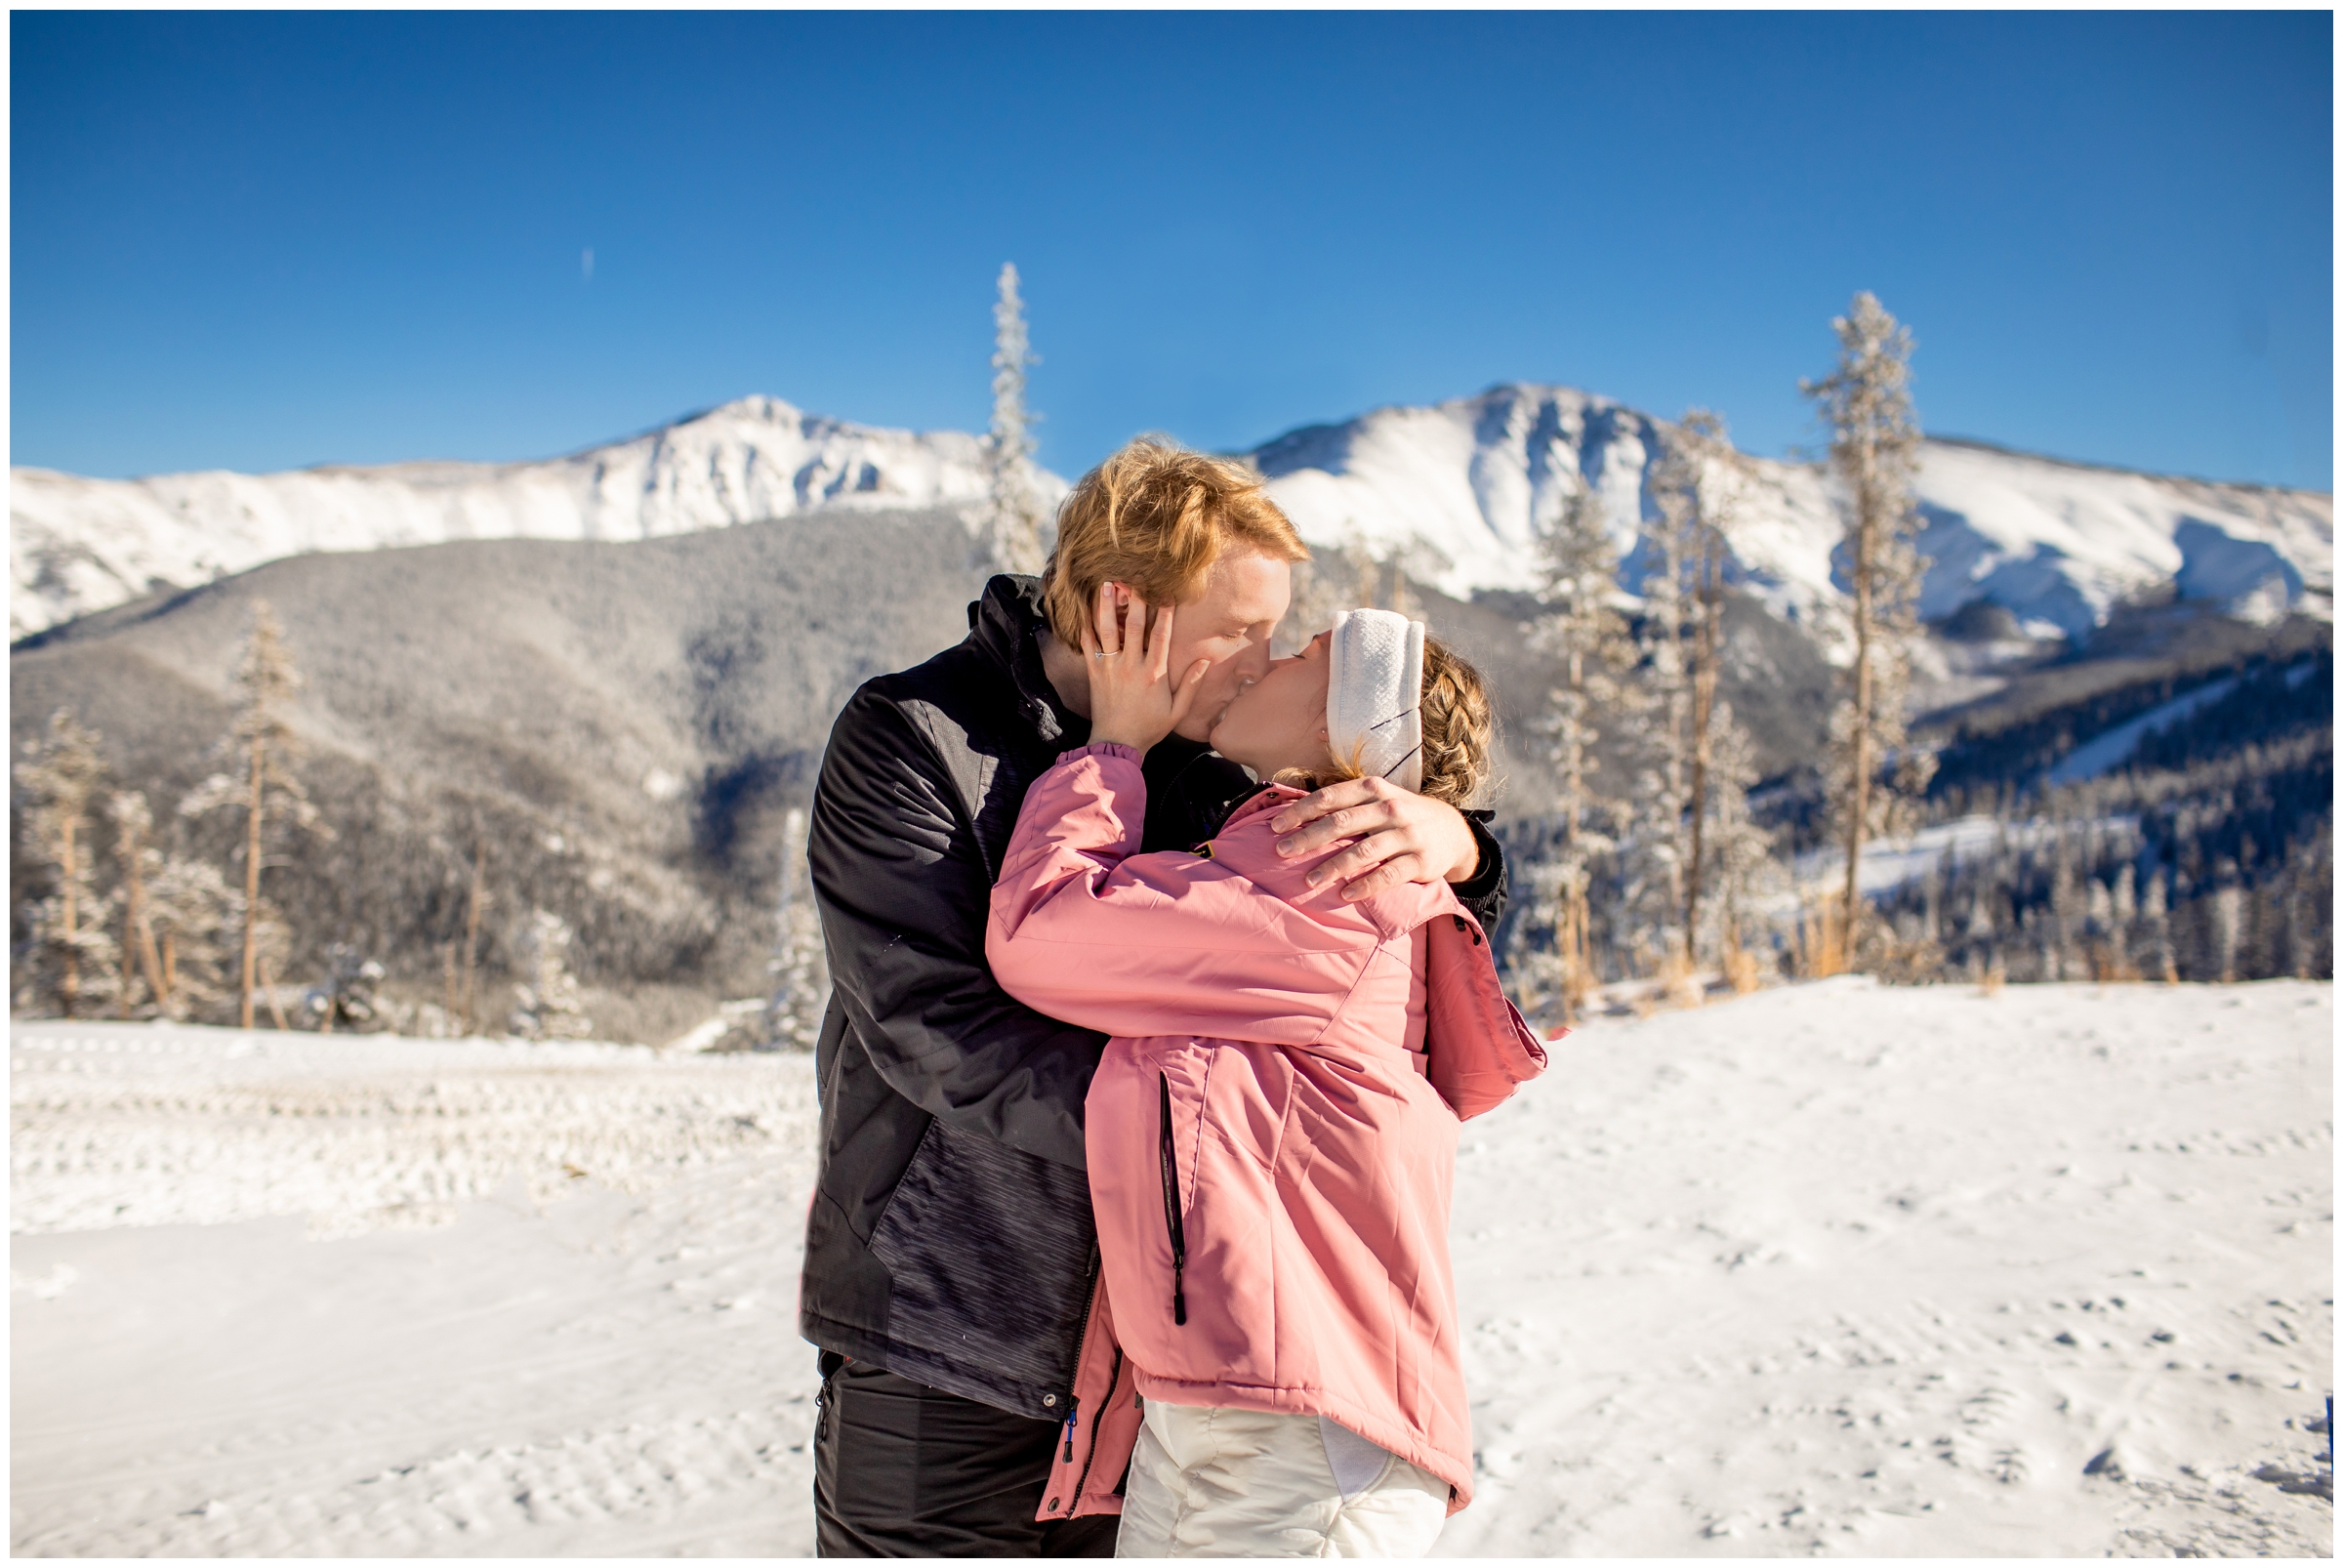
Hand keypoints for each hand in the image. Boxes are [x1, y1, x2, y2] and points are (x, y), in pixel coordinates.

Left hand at [1083, 581, 1210, 755]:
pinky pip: (1089, 646)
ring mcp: (1110, 668)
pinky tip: (1083, 611)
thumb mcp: (1177, 711)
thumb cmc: (1149, 728)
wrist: (1117, 744)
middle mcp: (1131, 666)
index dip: (1165, 612)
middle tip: (1133, 578)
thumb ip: (1192, 685)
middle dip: (1134, 600)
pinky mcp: (1094, 673)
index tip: (1167, 592)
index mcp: (1154, 673)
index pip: (1162, 635)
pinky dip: (1086, 628)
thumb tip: (1204, 661)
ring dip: (1106, 606)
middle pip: (1134, 625)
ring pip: (1107, 631)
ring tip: (1105, 585)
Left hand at [1269, 776, 1481, 901]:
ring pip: (1363, 851)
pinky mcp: (1420, 861)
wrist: (1452, 831)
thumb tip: (1295, 812)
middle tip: (1282, 852)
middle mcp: (1389, 808)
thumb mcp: (1378, 798)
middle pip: (1342, 823)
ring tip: (1308, 880)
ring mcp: (1406, 834)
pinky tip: (1346, 895)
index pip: (1330, 797)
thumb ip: (1345, 804)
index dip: (1301, 811)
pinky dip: (1366, 885)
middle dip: (1309, 838)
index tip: (1275, 826)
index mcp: (1373, 789)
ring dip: (1333, 866)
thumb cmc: (1400, 816)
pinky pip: (1389, 875)